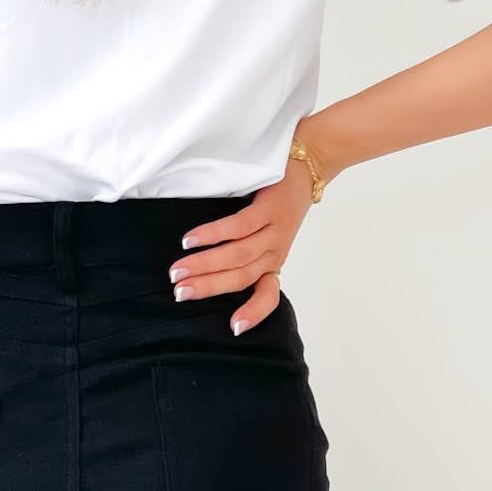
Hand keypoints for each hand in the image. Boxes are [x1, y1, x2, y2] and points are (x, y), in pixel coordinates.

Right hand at [167, 135, 321, 333]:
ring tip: (178, 270)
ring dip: (205, 265)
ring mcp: (274, 230)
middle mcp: (275, 251)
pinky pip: (239, 226)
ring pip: (238, 256)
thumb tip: (200, 266)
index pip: (268, 295)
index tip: (233, 328)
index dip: (254, 313)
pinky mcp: (270, 208)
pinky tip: (191, 240)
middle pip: (241, 277)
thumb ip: (244, 248)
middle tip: (179, 293)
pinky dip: (213, 234)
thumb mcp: (268, 231)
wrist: (313, 162)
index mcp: (273, 261)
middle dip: (208, 288)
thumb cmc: (281, 197)